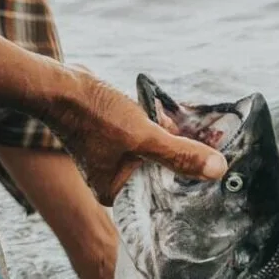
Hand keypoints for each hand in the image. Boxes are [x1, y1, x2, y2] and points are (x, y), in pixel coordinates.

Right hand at [41, 68, 226, 205]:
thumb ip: (179, 154)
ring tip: (196, 127)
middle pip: (161, 170)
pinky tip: (172, 114)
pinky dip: (159, 125)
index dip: (189, 180)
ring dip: (173, 136)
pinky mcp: (114, 134)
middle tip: (214, 144)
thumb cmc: (93, 116)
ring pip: (156, 150)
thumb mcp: (142, 137)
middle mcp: (114, 177)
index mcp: (117, 191)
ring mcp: (113, 155)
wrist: (60, 86)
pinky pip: (146, 134)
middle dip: (184, 155)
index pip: (163, 192)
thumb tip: (218, 170)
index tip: (216, 168)